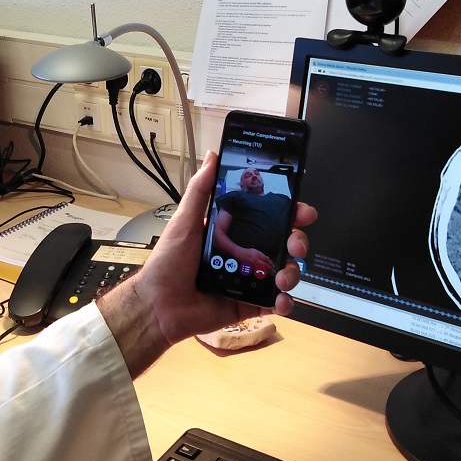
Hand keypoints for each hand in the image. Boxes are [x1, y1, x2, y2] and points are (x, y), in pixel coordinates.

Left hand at [99, 151, 315, 376]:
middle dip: (297, 242)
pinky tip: (279, 300)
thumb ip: (200, 190)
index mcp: (232, 232)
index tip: (302, 211)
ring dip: (292, 273)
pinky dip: (284, 301)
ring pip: (284, 272)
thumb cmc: (168, 262)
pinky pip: (275, 302)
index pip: (269, 219)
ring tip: (281, 278)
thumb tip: (213, 154)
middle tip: (295, 245)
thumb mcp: (184, 221)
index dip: (290, 213)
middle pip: (284, 244)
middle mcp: (244, 253)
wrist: (159, 305)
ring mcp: (249, 279)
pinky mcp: (248, 304)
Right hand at [235, 246, 275, 276]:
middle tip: (273, 271)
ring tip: (269, 273)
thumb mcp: (255, 250)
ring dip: (266, 272)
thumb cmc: (247, 252)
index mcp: (258, 255)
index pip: (266, 260)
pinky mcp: (250, 268)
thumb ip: (262, 255)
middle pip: (265, 266)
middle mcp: (256, 260)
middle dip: (270, 269)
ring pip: (261, 270)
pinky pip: (256, 271)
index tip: (273, 265)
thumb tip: (267, 258)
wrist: (239, 254)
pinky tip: (262, 273)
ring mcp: (252, 265)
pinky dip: (260, 273)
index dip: (271, 263)